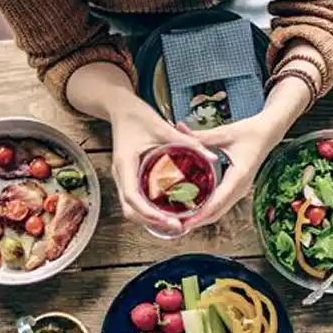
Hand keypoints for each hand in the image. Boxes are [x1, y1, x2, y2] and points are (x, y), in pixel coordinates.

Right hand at [109, 101, 208, 233]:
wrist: (119, 107)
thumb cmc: (138, 115)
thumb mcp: (163, 127)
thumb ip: (188, 142)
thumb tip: (213, 157)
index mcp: (125, 164)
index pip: (133, 197)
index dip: (150, 213)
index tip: (170, 220)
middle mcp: (120, 174)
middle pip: (130, 209)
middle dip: (152, 221)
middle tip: (179, 226)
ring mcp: (122, 177)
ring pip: (132, 207)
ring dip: (151, 218)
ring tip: (177, 223)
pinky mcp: (128, 176)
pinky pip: (136, 199)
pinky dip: (149, 209)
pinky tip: (168, 210)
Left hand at [180, 117, 278, 230]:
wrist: (268, 133)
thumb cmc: (250, 132)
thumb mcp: (224, 134)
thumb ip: (200, 136)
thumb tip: (179, 129)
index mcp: (239, 176)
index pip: (218, 201)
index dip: (201, 214)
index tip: (185, 221)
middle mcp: (241, 187)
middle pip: (218, 212)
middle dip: (198, 221)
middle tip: (176, 225)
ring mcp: (241, 189)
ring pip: (220, 211)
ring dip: (202, 217)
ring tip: (182, 219)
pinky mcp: (238, 187)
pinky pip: (222, 204)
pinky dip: (208, 209)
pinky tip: (194, 208)